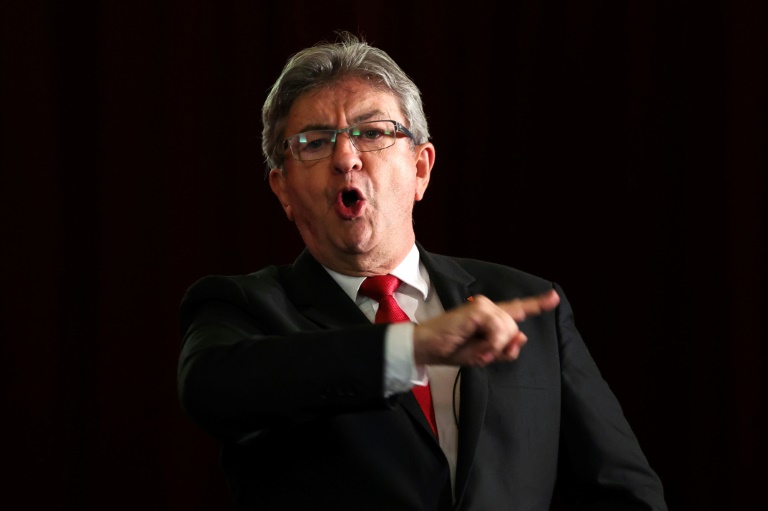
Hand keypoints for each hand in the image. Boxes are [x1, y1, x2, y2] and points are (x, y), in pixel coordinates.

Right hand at [412, 289, 559, 365]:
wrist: (429, 347)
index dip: (537, 303)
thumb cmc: (453, 350)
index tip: (553, 297)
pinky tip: (477, 345)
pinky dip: (491, 343)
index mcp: (491, 316)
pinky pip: (498, 330)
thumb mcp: (484, 356)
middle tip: (479, 352)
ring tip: (475, 348)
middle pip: (513, 328)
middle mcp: (488, 306)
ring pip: (507, 329)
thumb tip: (522, 335)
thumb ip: (506, 349)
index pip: (517, 309)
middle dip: (500, 346)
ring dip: (493, 346)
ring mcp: (483, 305)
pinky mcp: (478, 309)